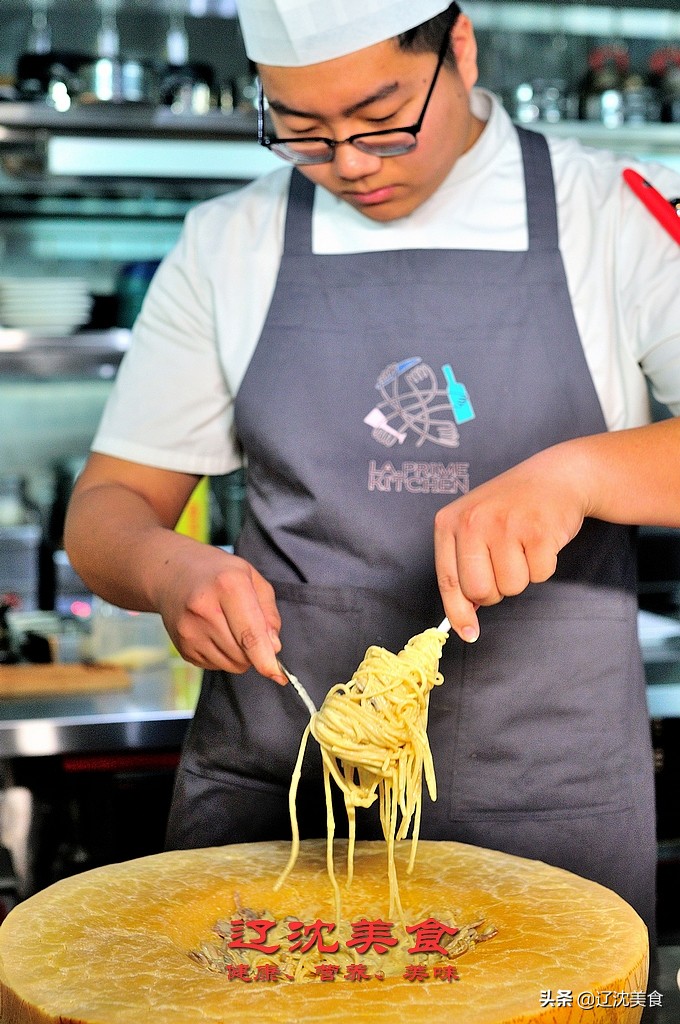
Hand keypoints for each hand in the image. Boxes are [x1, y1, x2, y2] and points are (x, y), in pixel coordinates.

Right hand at [152, 541, 285, 681]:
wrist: (174, 574)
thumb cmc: (219, 574)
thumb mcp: (252, 579)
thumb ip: (269, 613)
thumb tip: (273, 648)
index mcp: (228, 585)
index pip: (249, 634)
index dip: (265, 658)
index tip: (277, 674)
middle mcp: (204, 609)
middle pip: (242, 654)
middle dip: (255, 653)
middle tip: (250, 631)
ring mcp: (189, 630)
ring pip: (230, 664)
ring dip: (239, 656)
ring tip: (230, 628)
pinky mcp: (182, 647)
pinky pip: (215, 666)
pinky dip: (223, 656)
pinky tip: (215, 633)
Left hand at [434, 445, 587, 641]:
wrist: (556, 476)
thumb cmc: (512, 506)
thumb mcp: (476, 524)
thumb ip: (465, 564)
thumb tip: (467, 614)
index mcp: (449, 522)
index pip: (448, 581)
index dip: (458, 612)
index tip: (468, 632)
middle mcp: (473, 522)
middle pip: (480, 591)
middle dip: (496, 590)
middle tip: (506, 564)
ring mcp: (505, 525)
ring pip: (511, 587)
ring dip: (522, 576)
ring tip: (524, 545)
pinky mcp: (538, 532)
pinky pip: (539, 576)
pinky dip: (544, 566)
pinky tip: (541, 540)